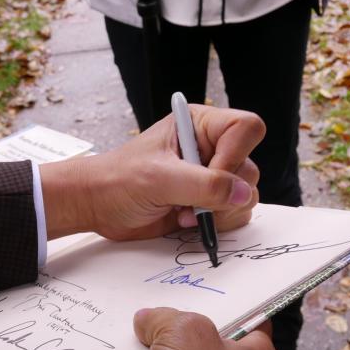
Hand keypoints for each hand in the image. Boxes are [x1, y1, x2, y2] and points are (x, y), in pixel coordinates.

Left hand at [40, 106, 263, 239]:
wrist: (99, 205)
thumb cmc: (119, 180)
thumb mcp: (160, 178)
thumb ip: (204, 184)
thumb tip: (242, 194)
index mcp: (201, 125)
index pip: (246, 129)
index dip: (235, 155)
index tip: (208, 175)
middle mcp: (212, 148)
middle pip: (250, 168)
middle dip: (222, 192)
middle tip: (189, 200)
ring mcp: (211, 177)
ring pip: (246, 196)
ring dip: (218, 212)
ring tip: (183, 212)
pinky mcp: (209, 203)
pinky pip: (234, 215)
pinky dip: (215, 224)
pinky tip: (184, 220)